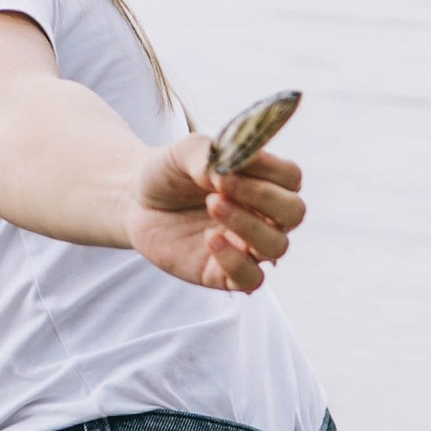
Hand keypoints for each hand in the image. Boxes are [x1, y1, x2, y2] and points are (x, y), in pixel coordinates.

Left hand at [127, 132, 303, 294]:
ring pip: (277, 246)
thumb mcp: (184, 151)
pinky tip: (209, 240)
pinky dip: (236, 262)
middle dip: (262, 196)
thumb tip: (229, 172)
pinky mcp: (224, 274)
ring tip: (211, 205)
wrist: (136, 200)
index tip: (232, 163)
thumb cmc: (169, 172)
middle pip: (294, 212)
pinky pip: (252, 279)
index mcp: (262, 182)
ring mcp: (247, 246)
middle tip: (221, 187)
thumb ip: (210, 155)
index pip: (290, 177)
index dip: (268, 168)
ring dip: (247, 225)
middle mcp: (263, 216)